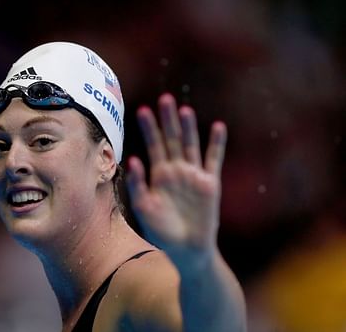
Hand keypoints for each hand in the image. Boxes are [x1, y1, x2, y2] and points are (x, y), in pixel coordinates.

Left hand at [126, 93, 226, 262]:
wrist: (187, 250)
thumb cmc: (162, 232)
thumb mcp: (144, 208)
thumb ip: (139, 185)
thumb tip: (133, 159)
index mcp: (159, 175)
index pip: (153, 145)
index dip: (148, 128)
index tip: (141, 110)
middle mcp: (176, 171)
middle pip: (172, 139)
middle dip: (168, 120)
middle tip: (164, 99)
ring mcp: (194, 175)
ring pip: (191, 145)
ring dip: (188, 128)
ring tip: (184, 110)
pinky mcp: (211, 184)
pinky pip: (214, 159)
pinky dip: (216, 144)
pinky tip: (218, 126)